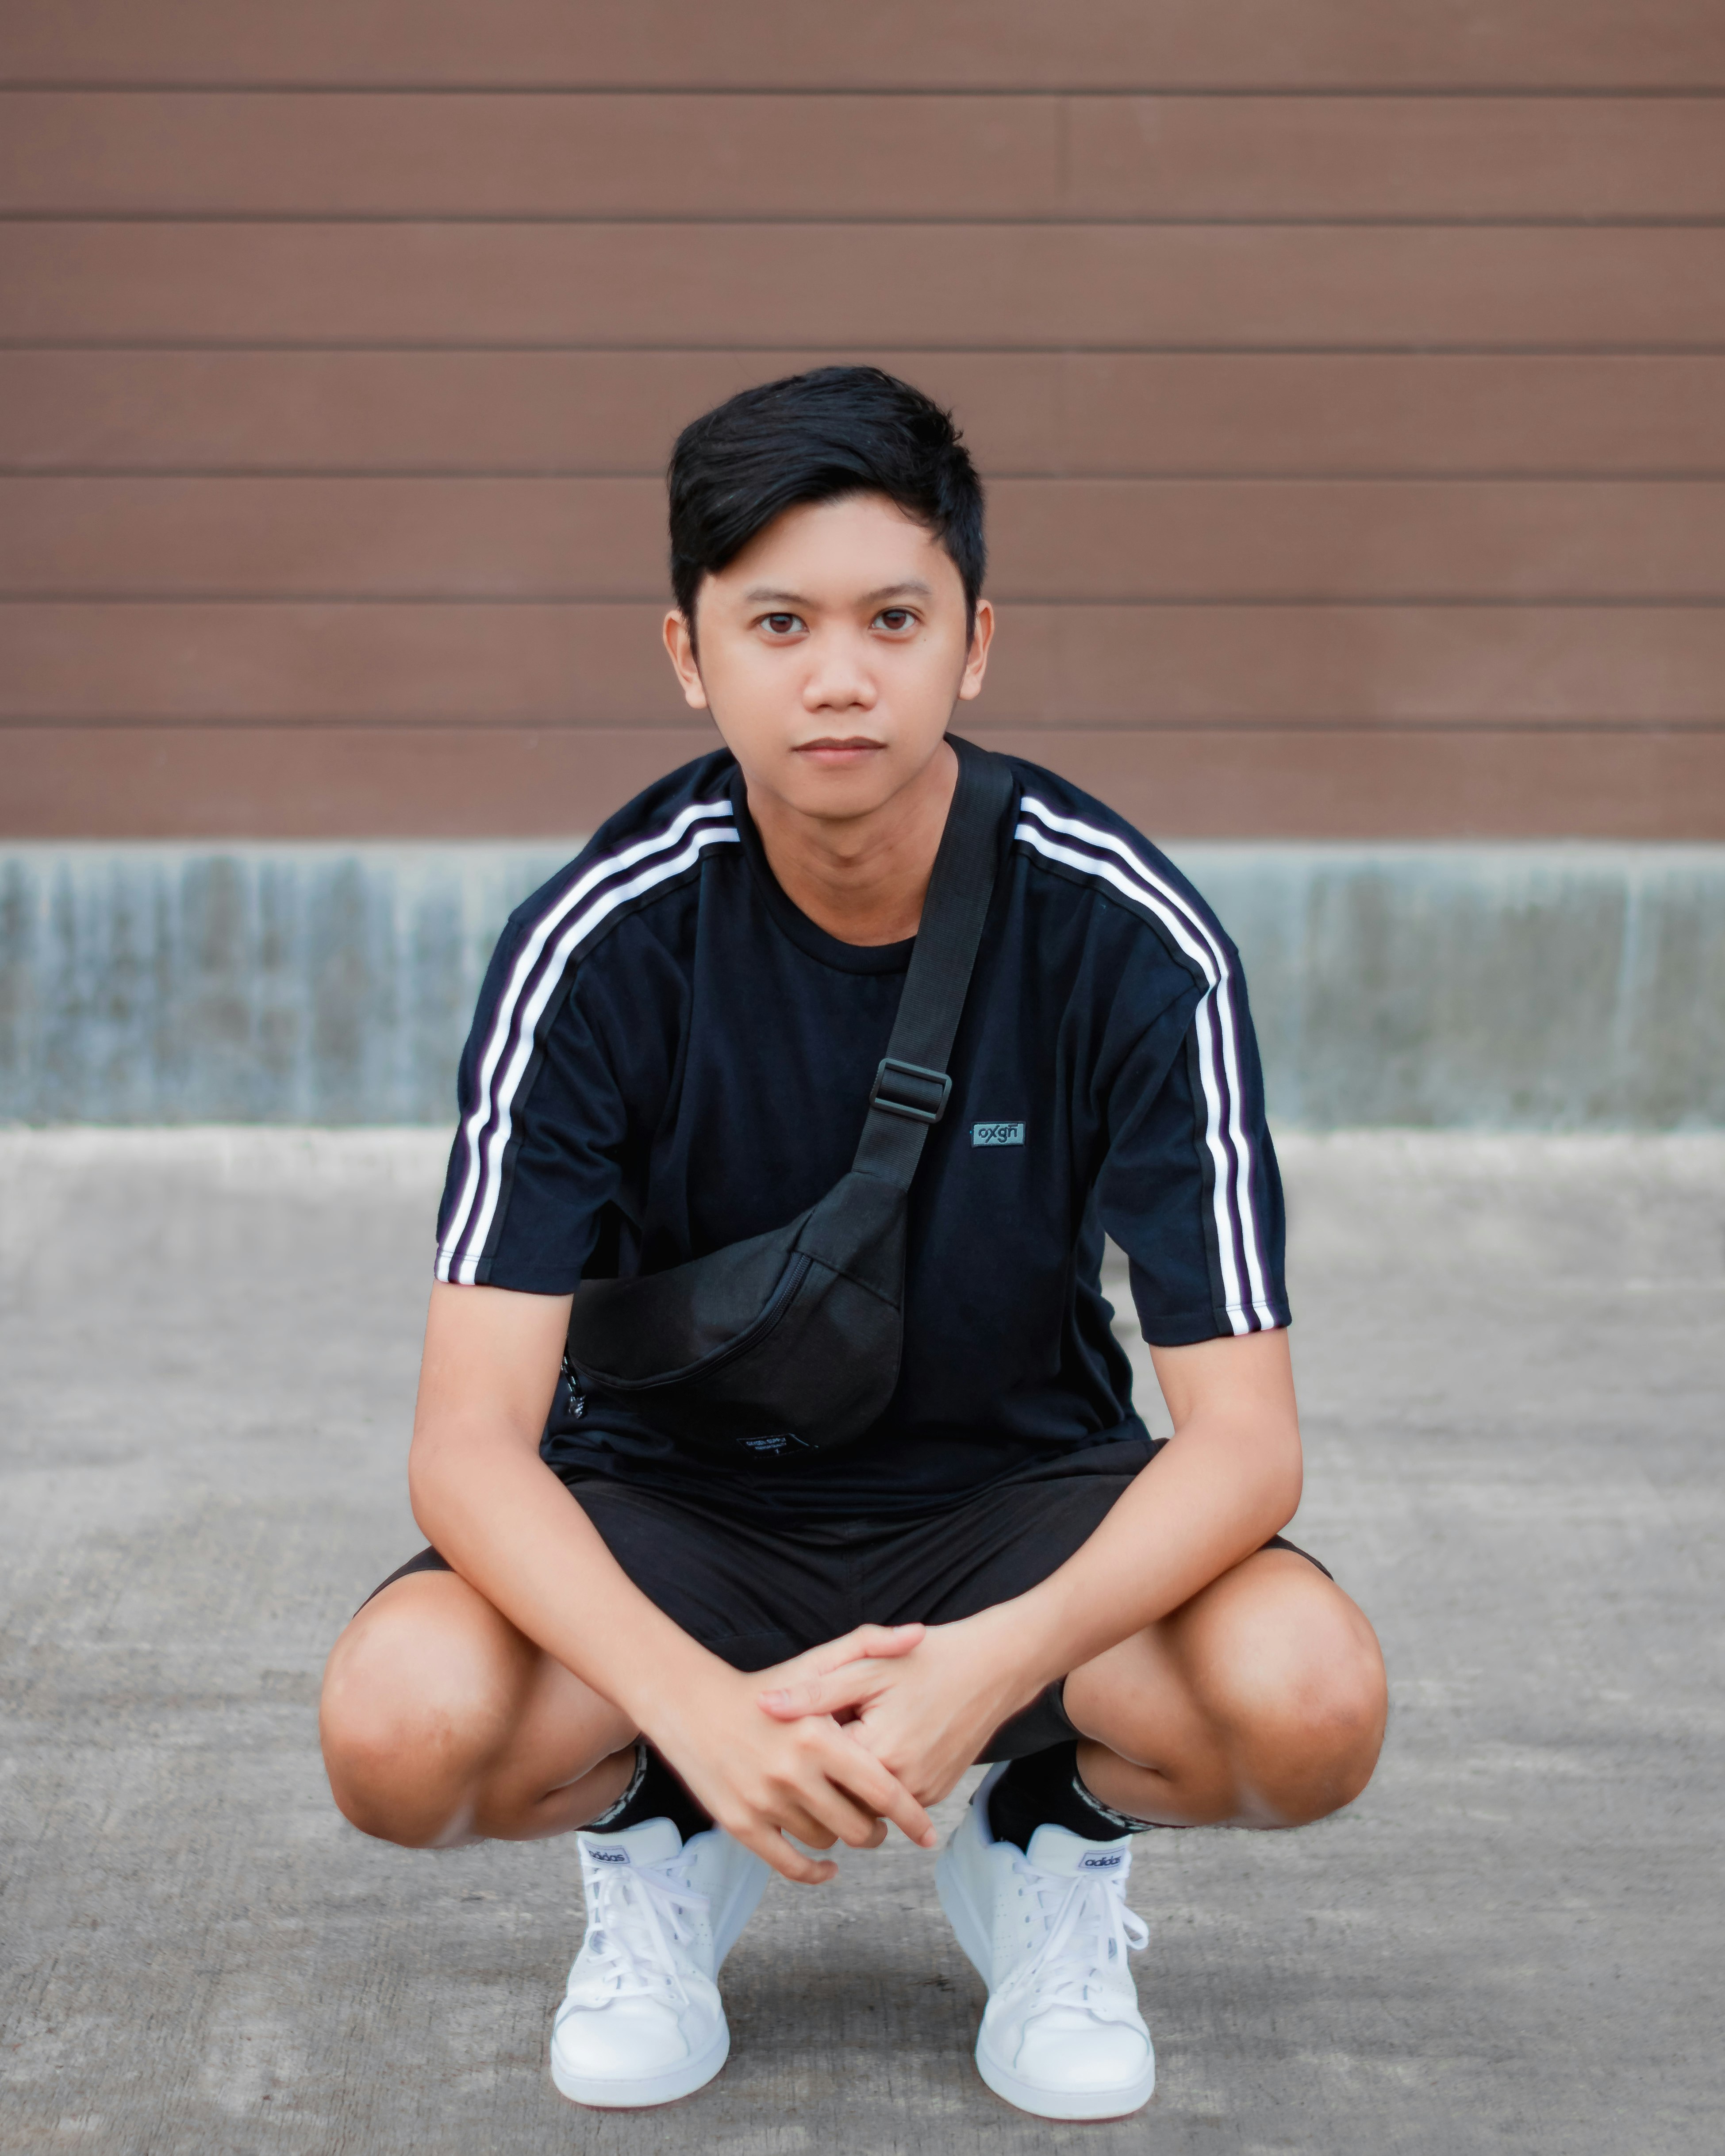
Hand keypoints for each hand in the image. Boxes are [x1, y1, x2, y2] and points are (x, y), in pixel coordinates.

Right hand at [645, 1624, 938, 1884]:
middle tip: (880, 1822)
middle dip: (877, 1830)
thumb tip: (919, 1633)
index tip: (929, 1833)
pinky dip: (813, 1871)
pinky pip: (789, 1864)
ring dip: (842, 1838)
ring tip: (845, 1820)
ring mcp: (765, 1803)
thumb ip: (871, 1644)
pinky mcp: (741, 1825)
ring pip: (826, 1842)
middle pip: (858, 1826)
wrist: (693, 1705)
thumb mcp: (818, 1661)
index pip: (882, 1791)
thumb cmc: (766, 1685)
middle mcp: (792, 1774)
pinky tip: (828, 1866)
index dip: (912, 1816)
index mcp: (818, 1737)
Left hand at [756, 1608, 1043, 1807]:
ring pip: (865, 1801)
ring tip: (852, 1733)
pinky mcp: (936, 1793)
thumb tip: (762, 1706)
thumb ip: (814, 1691)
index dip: (801, 1747)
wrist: (993, 1668)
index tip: (794, 1729)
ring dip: (851, 1778)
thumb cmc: (927, 1660)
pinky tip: (882, 1738)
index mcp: (877, 1752)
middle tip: (820, 1735)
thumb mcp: (866, 1666)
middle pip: (839, 1795)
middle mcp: (902, 1784)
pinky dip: (879, 1778)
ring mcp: (923, 1794)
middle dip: (823, 1771)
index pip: (816, 1772)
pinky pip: (893, 1798)